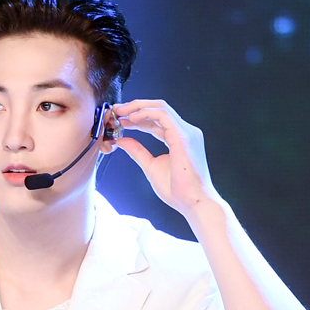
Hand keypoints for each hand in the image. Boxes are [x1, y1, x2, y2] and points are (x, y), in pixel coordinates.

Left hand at [112, 99, 218, 216]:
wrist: (193, 203)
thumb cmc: (178, 191)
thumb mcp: (151, 166)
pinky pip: (163, 115)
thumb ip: (137, 152)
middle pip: (158, 109)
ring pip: (160, 107)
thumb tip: (122, 140)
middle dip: (135, 107)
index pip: (157, 120)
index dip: (138, 118)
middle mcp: (184, 131)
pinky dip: (146, 113)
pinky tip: (132, 119)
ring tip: (121, 112)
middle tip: (117, 111)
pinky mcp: (183, 135)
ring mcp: (185, 131)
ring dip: (138, 107)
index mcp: (178, 138)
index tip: (120, 120)